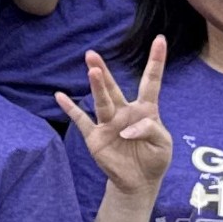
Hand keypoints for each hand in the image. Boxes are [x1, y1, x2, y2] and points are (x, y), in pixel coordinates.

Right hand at [56, 37, 171, 199]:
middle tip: (92, 55)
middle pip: (113, 87)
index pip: (150, 82)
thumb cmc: (154, 159)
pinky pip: (81, 121)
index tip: (160, 40)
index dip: (156, 61)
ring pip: (100, 101)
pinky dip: (71, 109)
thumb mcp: (163, 144)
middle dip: (103, 72)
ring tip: (91, 70)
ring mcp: (108, 124)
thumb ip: (152, 129)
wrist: (139, 182)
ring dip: (95, 87)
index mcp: (146, 110)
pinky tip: (60, 96)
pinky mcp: (95, 137)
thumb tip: (128, 128)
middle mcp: (124, 112)